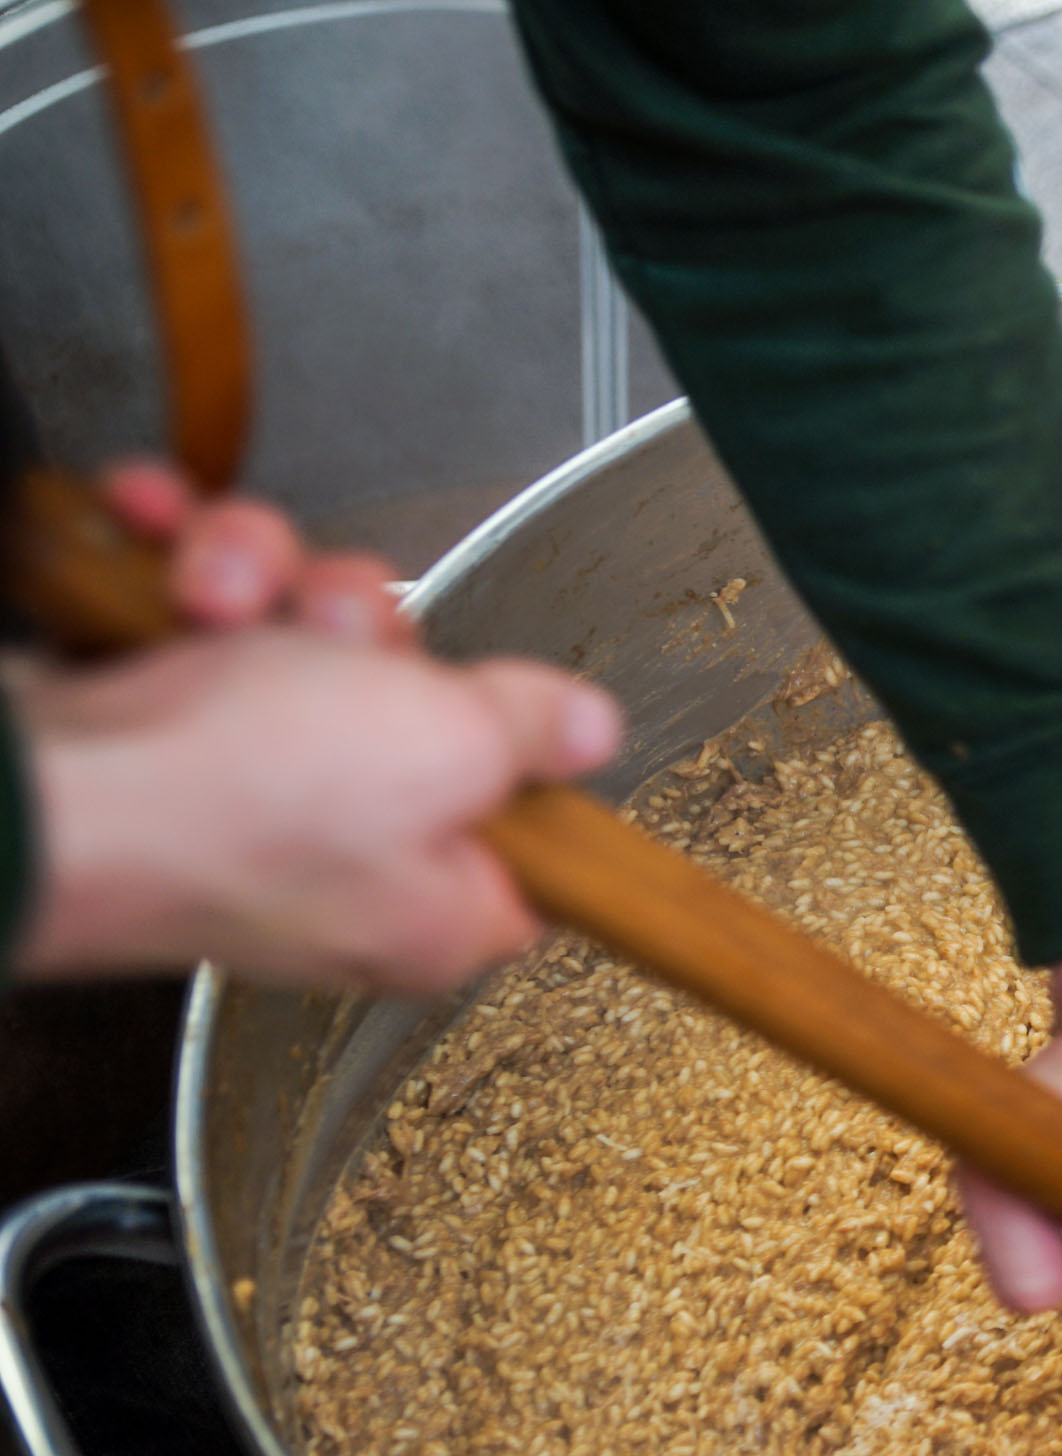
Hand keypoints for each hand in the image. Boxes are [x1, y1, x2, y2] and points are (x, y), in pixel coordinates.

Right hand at [7, 465, 622, 988]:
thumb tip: (590, 732)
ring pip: (292, 630)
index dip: (516, 756)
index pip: (520, 838)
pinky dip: (165, 555)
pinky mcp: (144, 726)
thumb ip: (528, 729)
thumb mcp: (447, 746)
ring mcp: (236, 792)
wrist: (37, 793)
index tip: (493, 705)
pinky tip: (147, 530)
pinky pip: (186, 608)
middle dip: (358, 619)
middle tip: (323, 629)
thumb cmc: (233, 803)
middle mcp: (340, 855)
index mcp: (434, 902)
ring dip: (252, 573)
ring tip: (208, 597)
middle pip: (404, 694)